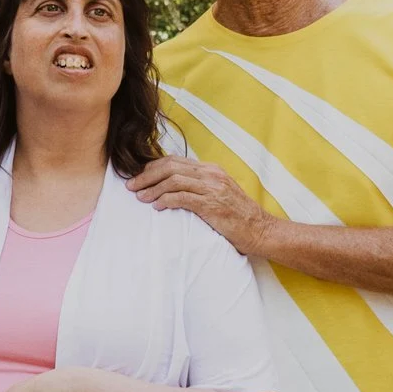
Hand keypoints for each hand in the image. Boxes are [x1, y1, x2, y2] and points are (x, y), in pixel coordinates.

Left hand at [127, 156, 273, 255]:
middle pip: (170, 167)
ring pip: (173, 180)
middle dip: (146, 175)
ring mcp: (212, 188)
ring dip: (152, 189)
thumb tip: (171, 187)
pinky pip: (182, 197)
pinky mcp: (211, 204)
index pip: (175, 161)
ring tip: (140, 197)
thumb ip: (198, 186)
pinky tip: (156, 206)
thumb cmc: (237, 216)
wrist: (260, 230)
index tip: (139, 177)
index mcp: (211, 170)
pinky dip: (165, 200)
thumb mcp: (218, 193)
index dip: (153, 167)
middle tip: (132, 186)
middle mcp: (211, 174)